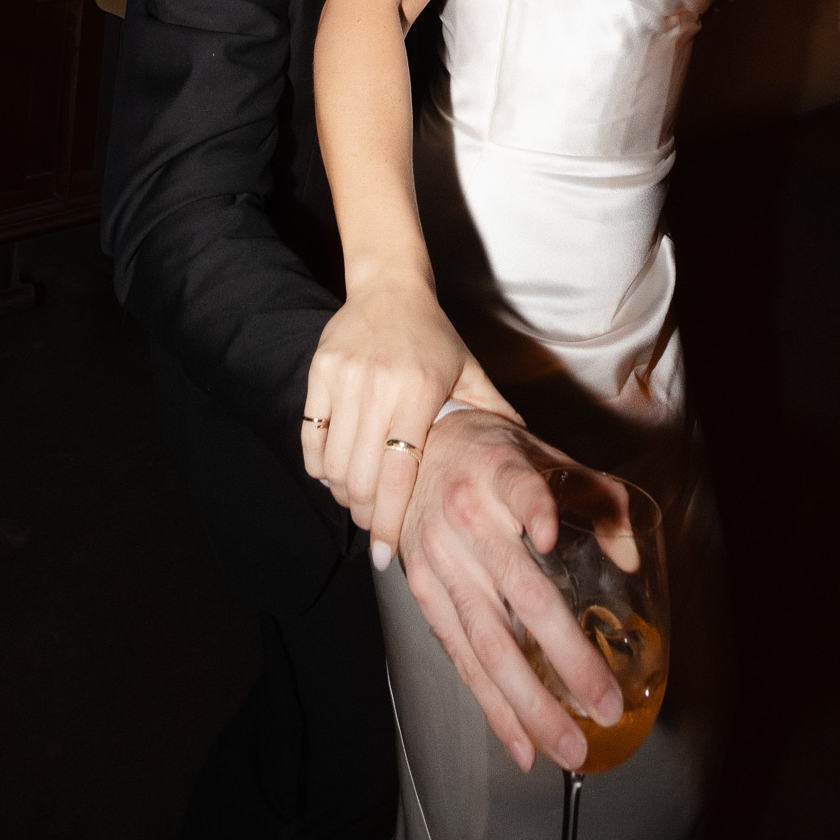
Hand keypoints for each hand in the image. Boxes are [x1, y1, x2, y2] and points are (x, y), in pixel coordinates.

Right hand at [302, 276, 518, 567]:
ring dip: (342, 493)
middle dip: (365, 513)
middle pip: (360, 477)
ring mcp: (344, 379)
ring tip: (357, 499)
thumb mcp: (469, 370)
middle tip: (374, 526)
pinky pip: (311, 437)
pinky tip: (335, 472)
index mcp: (420, 390)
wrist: (389, 286)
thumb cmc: (434, 335)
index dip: (389, 519)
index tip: (386, 553)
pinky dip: (319, 466)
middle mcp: (378, 386)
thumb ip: (493, 412)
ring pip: (332, 462)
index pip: (399, 473)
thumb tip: (529, 454)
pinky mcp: (319, 373)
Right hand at [395, 414, 624, 772]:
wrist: (415, 450)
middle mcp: (466, 521)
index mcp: (499, 474)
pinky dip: (492, 706)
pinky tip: (520, 743)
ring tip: (568, 746)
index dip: (533, 509)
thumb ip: (595, 497)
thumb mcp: (543, 456)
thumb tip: (630, 557)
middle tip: (604, 704)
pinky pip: (461, 658)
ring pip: (486, 643)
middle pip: (518, 595)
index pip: (519, 489)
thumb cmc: (490, 455)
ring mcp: (439, 562)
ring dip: (529, 704)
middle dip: (564, 659)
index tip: (546, 532)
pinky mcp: (422, 592)